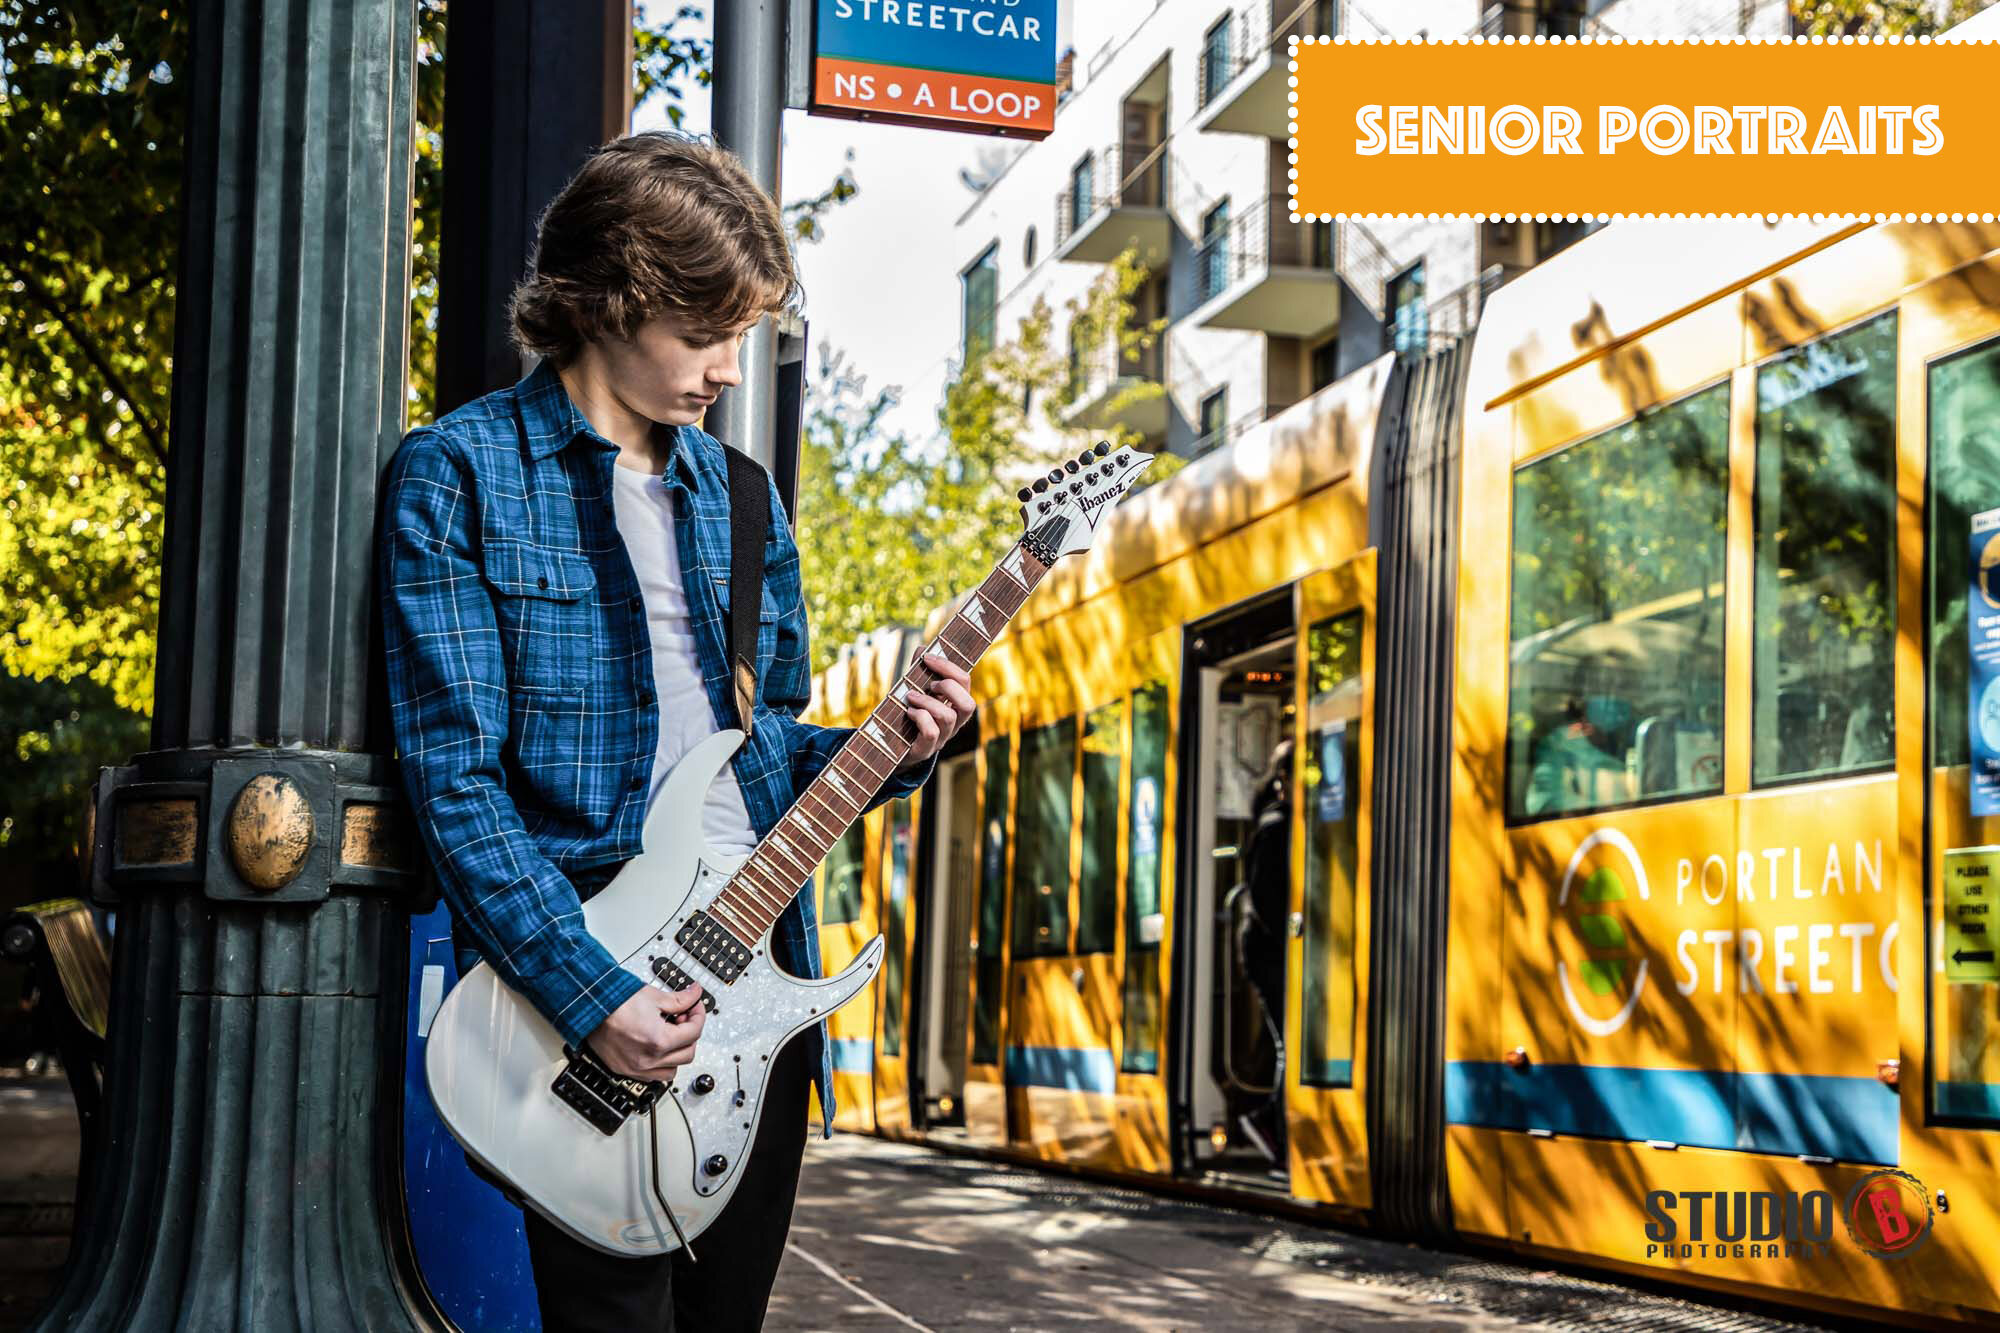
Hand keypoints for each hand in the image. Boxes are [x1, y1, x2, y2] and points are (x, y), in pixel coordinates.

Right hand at [587, 983, 705, 1081]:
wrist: (589, 1008)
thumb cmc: (614, 1002)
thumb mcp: (654, 996)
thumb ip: (680, 999)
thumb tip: (694, 995)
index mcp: (658, 1041)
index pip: (693, 1033)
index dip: (698, 1015)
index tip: (694, 1007)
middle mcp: (648, 1060)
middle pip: (688, 1054)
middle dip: (690, 1035)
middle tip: (683, 1019)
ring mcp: (636, 1068)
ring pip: (672, 1071)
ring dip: (677, 1054)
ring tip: (671, 1035)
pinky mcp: (625, 1070)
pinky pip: (652, 1077)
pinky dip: (660, 1065)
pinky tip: (657, 1048)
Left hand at [897, 651, 974, 770]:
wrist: (889, 745)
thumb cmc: (906, 712)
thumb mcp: (913, 688)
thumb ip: (918, 670)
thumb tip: (923, 647)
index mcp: (955, 704)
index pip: (965, 682)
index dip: (948, 666)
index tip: (927, 658)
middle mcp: (954, 723)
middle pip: (969, 704)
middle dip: (948, 687)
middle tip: (929, 684)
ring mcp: (942, 738)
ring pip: (948, 716)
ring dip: (927, 701)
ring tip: (910, 697)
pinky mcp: (926, 749)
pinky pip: (931, 732)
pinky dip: (919, 717)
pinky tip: (908, 712)